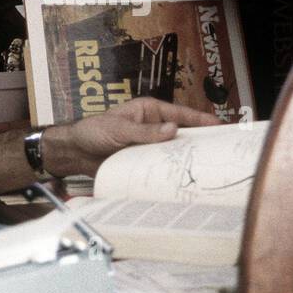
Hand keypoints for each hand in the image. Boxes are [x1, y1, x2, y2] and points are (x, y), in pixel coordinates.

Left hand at [42, 97, 221, 176]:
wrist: (73, 152)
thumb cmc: (92, 132)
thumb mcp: (119, 130)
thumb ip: (145, 132)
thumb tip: (172, 130)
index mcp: (149, 111)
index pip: (180, 114)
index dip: (200, 120)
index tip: (219, 126)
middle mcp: (152, 128)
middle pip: (180, 134)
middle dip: (197, 142)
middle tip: (218, 151)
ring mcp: (148, 146)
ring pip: (172, 152)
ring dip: (184, 160)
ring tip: (205, 169)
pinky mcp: (141, 162)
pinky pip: (159, 166)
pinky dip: (169, 172)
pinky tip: (180, 181)